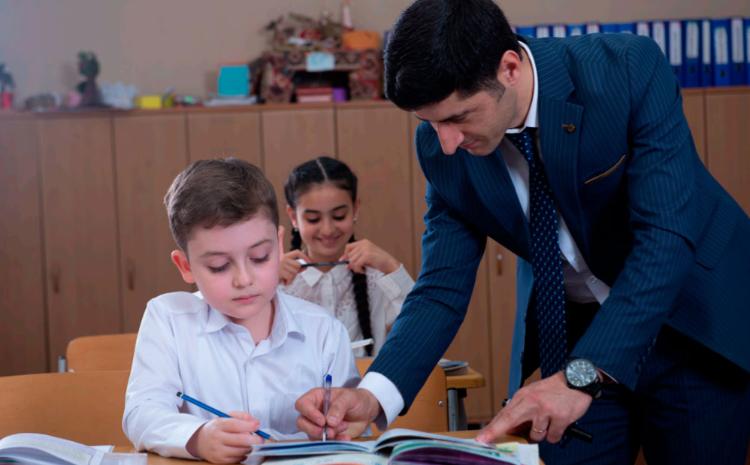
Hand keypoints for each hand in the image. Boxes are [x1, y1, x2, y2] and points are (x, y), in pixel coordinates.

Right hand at [186, 411, 263, 463]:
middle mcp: (217, 438)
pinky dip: (243, 454)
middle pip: (240, 440)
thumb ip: (242, 416)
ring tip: (247, 442)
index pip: (235, 425)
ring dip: (249, 447)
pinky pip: (238, 459)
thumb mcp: (227, 417)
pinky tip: (240, 449)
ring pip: (241, 451)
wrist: (200, 441)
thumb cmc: (218, 428)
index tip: (257, 425)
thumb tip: (255, 422)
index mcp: (219, 425)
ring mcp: (218, 451)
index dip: (249, 425)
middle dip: (254, 439)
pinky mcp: (220, 461)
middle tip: (261, 438)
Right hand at [279, 249, 311, 284]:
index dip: (304, 257)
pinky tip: (283, 281)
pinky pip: (290, 277)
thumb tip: (305, 267)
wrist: (267, 279)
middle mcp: (283, 259)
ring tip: (285, 278)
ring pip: (294, 272)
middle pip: (298, 265)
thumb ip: (295, 266)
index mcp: (285, 256)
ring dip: (292, 278)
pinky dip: (288, 281)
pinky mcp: (279, 272)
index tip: (309, 262)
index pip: (297, 252)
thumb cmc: (278, 274)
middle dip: (297, 271)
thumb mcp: (286, 268)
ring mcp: (281, 265)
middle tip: (292, 275)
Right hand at [295, 387, 380, 439]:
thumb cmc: (355, 399)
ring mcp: (319, 424)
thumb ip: (339, 407)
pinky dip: (335, 441)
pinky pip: (324, 442)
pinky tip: (346, 436)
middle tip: (330, 431)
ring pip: (312, 434)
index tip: (322, 421)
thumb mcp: (349, 398)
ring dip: (327, 435)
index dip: (309, 413)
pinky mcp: (326, 435)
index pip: (302, 404)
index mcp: (316, 397)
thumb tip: (329, 421)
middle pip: (302, 422)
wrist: (366, 411)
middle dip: (314, 429)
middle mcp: (314, 411)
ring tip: (344, 427)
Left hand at [341, 239, 399, 274]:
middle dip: (352, 263)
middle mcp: (364, 243)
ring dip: (355, 268)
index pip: (348, 247)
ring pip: (352, 260)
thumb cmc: (379, 262)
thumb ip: (356, 256)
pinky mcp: (367, 255)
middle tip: (358, 269)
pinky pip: (356, 264)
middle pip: (349, 255)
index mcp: (364, 242)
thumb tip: (343, 261)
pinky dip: (358, 269)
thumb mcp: (366, 256)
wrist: (390, 264)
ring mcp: (366, 248)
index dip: (345, 255)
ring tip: (362, 270)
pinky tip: (363, 270)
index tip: (344, 262)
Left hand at [476, 372, 591, 443]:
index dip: (492, 428)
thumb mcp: (533, 394)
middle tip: (486, 440)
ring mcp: (545, 410)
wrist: (577, 380)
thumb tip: (510, 429)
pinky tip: (558, 424)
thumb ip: (521, 409)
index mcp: (523, 396)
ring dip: (541, 434)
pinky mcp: (560, 417)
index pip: (504, 414)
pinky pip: (553, 437)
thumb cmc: (553, 389)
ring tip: (548, 422)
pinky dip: (555, 434)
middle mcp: (532, 402)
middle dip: (496, 432)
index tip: (481, 438)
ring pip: (536, 435)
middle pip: (510, 421)